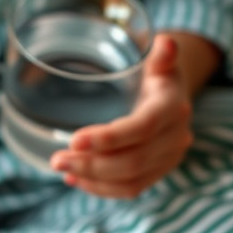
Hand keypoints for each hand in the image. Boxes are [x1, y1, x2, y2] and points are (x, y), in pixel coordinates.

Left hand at [50, 34, 193, 197]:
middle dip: (92, 163)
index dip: (109, 138)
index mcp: (171, 107)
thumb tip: (165, 43)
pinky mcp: (160, 172)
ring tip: (62, 168)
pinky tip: (76, 180)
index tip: (74, 140)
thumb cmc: (157, 75)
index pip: (142, 128)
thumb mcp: (158, 61)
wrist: (174, 97)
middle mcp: (176, 137)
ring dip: (93, 178)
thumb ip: (161, 55)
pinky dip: (102, 189)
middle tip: (56, 159)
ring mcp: (170, 158)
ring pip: (131, 178)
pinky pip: (132, 189)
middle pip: (133, 159)